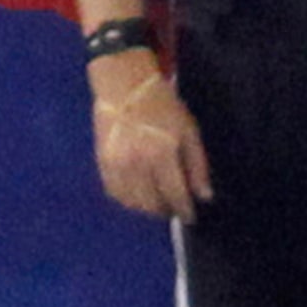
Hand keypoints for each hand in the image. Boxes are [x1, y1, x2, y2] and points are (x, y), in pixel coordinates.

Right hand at [89, 54, 210, 222]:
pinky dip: (128, 201)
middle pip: (152, 203)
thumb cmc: (163, 108)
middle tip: (175, 209)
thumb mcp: (189, 132)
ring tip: (158, 204)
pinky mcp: (103, 164)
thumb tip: (204, 196)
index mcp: (162, 154)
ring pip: (132, 203)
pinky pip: (115, 193)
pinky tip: (138, 197)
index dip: (184, 210)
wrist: (125, 89)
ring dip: (147, 209)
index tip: (191, 217)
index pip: (175, 194)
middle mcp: (137, 164)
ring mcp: (117, 165)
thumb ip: (197, 166)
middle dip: (166, 210)